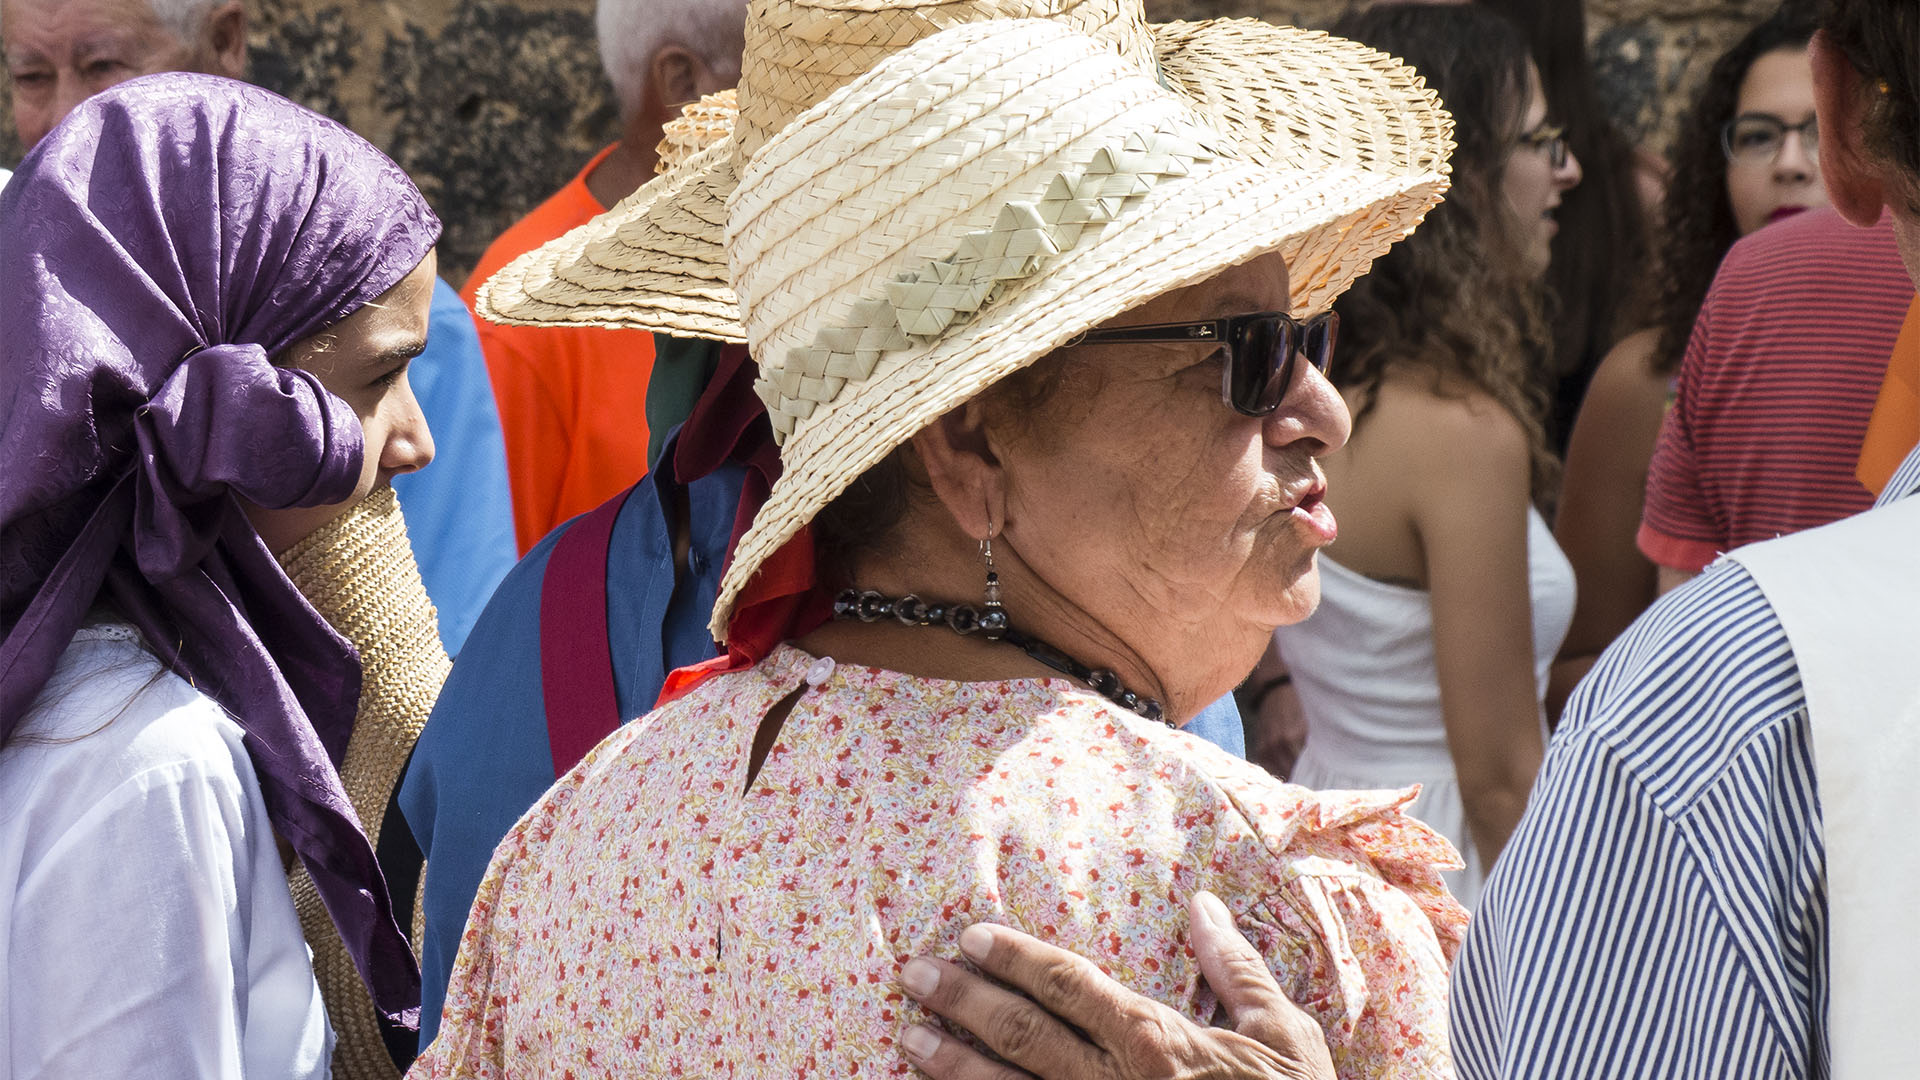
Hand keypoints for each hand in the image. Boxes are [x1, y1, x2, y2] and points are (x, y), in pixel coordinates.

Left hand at [897, 891, 1335, 1079]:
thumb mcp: (1282, 1035)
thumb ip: (1235, 969)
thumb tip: (1203, 906)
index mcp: (1157, 1042)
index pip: (1068, 984)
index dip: (1014, 957)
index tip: (970, 936)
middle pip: (1022, 1034)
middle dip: (962, 1001)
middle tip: (914, 975)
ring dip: (953, 1065)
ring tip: (908, 1039)